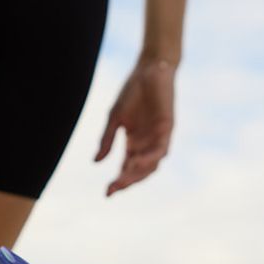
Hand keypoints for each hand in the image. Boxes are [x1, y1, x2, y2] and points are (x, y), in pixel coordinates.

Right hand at [94, 57, 175, 195]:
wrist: (150, 69)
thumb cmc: (132, 91)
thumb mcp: (114, 118)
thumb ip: (107, 140)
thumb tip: (96, 162)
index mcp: (134, 143)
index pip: (126, 168)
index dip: (117, 182)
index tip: (106, 193)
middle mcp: (147, 144)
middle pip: (138, 171)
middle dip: (126, 182)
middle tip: (113, 188)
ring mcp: (158, 138)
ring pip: (151, 166)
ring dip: (137, 174)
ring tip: (123, 178)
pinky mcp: (167, 130)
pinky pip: (160, 151)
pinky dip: (149, 159)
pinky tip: (136, 162)